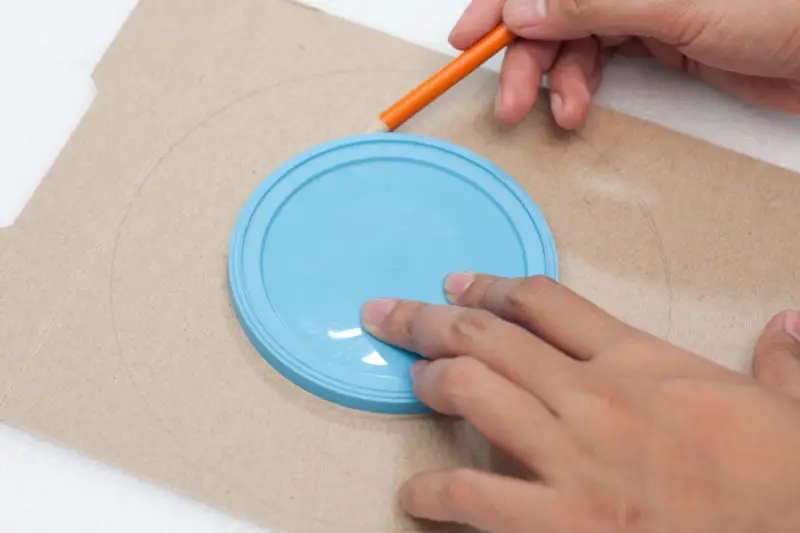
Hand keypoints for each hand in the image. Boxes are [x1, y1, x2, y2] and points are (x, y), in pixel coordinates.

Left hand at [361, 273, 799, 531]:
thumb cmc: (784, 481)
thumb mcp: (785, 407)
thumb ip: (780, 362)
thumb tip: (789, 325)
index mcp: (639, 361)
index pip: (544, 303)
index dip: (489, 287)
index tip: (457, 283)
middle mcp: (595, 397)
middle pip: (489, 336)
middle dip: (428, 319)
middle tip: (389, 313)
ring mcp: (572, 458)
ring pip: (474, 390)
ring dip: (430, 378)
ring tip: (409, 376)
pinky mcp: (561, 522)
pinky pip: (474, 497)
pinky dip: (435, 495)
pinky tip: (416, 496)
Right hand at [451, 0, 799, 129]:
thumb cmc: (782, 11)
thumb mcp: (677, 3)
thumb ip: (592, 2)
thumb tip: (522, 8)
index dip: (500, 2)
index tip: (468, 39)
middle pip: (552, 10)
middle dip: (526, 56)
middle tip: (511, 101)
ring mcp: (643, 7)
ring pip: (573, 40)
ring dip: (554, 80)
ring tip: (556, 113)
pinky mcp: (659, 40)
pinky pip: (599, 62)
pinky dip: (580, 87)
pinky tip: (576, 108)